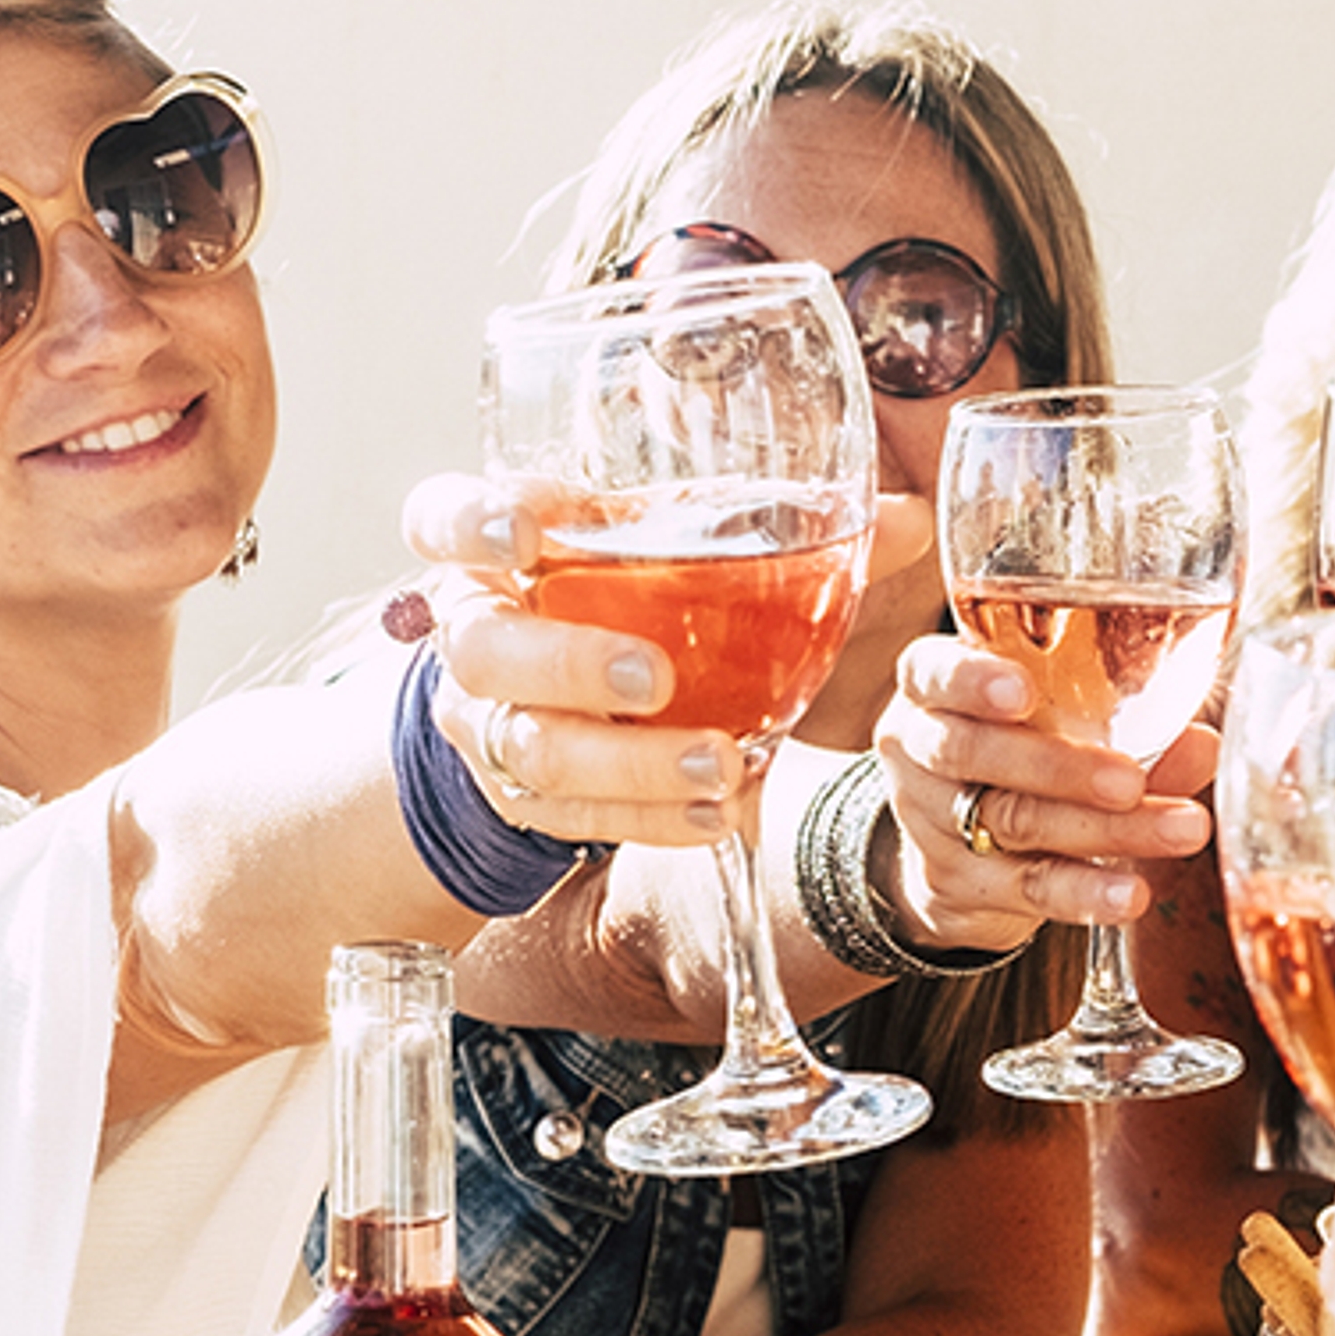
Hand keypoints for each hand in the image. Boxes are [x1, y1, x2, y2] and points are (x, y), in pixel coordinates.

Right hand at [399, 473, 790, 847]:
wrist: (560, 691)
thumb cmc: (620, 587)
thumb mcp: (657, 538)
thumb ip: (760, 524)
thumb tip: (892, 516)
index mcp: (489, 550)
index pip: (441, 520)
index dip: (468, 524)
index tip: (524, 532)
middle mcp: (474, 634)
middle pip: (483, 651)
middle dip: (568, 666)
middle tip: (654, 677)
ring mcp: (488, 722)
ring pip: (533, 750)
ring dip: (632, 763)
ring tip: (720, 763)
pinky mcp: (521, 796)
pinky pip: (577, 817)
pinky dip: (653, 818)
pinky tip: (719, 812)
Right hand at [870, 637, 1215, 952]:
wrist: (951, 849)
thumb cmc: (1016, 755)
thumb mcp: (1056, 726)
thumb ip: (1129, 728)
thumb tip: (1203, 744)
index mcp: (933, 688)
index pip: (932, 672)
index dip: (971, 679)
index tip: (1021, 690)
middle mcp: (919, 748)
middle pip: (973, 753)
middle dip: (1058, 766)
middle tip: (1130, 780)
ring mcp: (930, 821)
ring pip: (1012, 821)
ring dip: (1104, 830)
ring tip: (1178, 831)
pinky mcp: (956, 883)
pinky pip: (1026, 887)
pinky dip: (1084, 891)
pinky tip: (1131, 893)